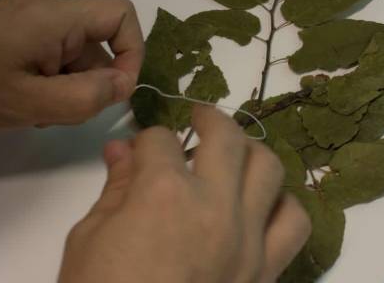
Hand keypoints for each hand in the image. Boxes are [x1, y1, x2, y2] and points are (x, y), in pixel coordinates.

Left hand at [0, 0, 143, 129]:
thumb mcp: (28, 103)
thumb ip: (85, 97)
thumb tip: (123, 85)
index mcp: (55, 17)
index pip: (122, 14)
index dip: (132, 52)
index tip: (115, 91)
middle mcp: (47, 10)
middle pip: (98, 41)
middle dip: (92, 81)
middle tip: (60, 112)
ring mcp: (28, 18)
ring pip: (74, 52)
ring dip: (69, 86)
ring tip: (34, 111)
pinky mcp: (13, 29)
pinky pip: (52, 52)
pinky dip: (50, 80)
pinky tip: (22, 101)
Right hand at [59, 106, 310, 282]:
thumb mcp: (89, 240)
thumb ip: (115, 188)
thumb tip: (121, 150)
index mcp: (164, 193)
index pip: (160, 141)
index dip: (147, 139)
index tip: (142, 149)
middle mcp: (215, 205)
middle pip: (226, 137)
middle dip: (209, 118)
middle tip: (199, 116)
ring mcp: (248, 238)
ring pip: (270, 169)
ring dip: (252, 153)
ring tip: (236, 155)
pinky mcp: (267, 269)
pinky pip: (294, 223)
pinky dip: (283, 205)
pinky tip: (265, 204)